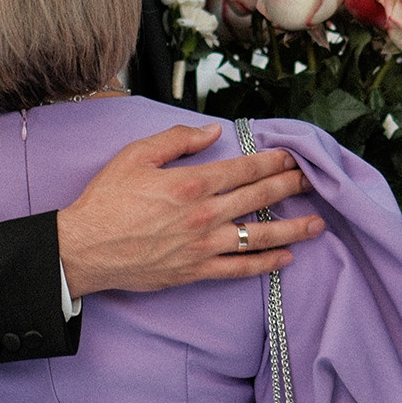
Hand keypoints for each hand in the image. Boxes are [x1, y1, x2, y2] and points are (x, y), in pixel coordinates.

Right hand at [57, 124, 326, 297]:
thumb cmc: (105, 200)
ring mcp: (202, 246)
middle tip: (314, 181)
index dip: (273, 162)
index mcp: (191, 183)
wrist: (83, 248)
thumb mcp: (135, 155)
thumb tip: (213, 131)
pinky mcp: (195, 271)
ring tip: (318, 223)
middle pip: (259, 198)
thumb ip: (177, 139)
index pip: (244, 169)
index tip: (293, 157)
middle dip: (290, 187)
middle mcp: (203, 215)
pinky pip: (239, 268)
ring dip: (292, 228)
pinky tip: (286, 258)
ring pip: (259, 236)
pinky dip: (266, 264)